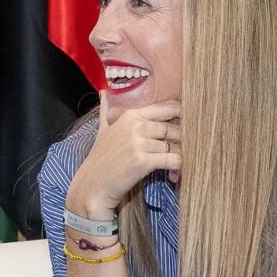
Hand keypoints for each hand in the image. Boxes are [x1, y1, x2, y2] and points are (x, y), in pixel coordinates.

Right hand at [68, 89, 181, 214]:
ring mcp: (140, 143)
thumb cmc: (99, 159)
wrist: (92, 185)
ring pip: (175, 145)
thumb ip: (107, 110)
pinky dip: (177, 167)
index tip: (184, 126)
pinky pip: (173, 160)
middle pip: (173, 128)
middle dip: (181, 141)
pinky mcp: (144, 161)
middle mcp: (136, 126)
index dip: (180, 116)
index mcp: (131, 115)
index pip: (166, 108)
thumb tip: (104, 92)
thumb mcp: (103, 130)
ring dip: (179, 156)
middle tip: (181, 151)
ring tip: (176, 166)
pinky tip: (173, 174)